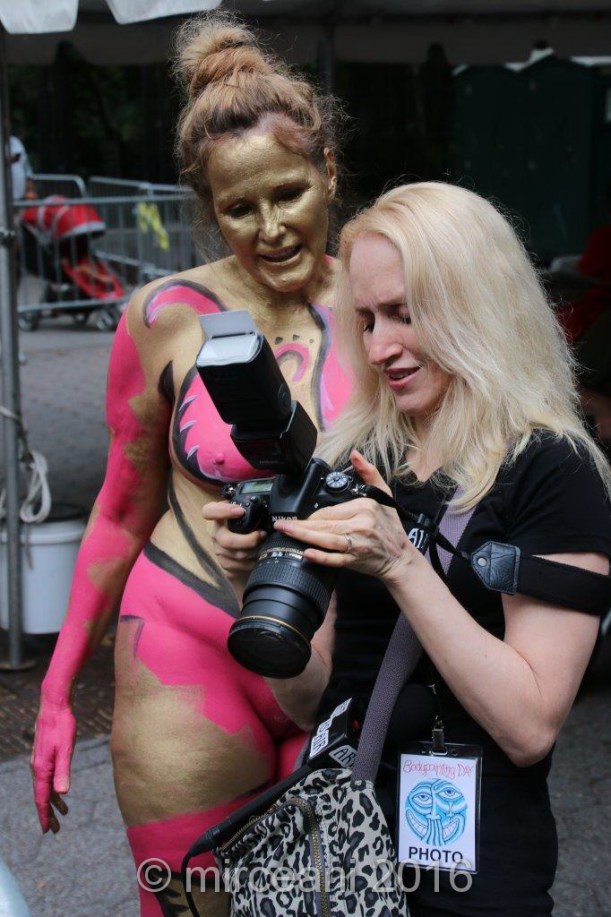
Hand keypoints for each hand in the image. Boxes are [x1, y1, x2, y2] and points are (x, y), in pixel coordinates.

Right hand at [31, 697, 75, 833]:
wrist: (54, 706)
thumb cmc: (62, 726)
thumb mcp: (66, 749)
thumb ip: (63, 771)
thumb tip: (62, 793)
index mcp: (41, 768)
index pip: (42, 798)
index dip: (45, 815)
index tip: (47, 831)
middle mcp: (37, 767)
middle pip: (42, 796)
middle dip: (48, 813)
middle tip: (55, 830)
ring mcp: (39, 761)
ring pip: (45, 787)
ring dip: (53, 801)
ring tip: (64, 813)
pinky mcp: (44, 755)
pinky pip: (47, 778)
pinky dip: (53, 788)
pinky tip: (61, 791)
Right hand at [202, 500, 266, 578]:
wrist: (242, 551)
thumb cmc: (246, 529)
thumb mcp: (246, 515)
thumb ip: (249, 509)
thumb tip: (265, 503)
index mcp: (219, 518)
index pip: (209, 511)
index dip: (222, 511)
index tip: (240, 511)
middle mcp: (216, 534)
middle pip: (226, 540)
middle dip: (248, 540)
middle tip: (261, 535)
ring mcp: (219, 550)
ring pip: (236, 555)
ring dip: (254, 551)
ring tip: (263, 545)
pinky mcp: (225, 565)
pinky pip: (239, 567)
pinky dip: (252, 562)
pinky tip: (257, 556)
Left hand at [274, 451, 417, 583]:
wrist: (399, 557)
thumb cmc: (390, 527)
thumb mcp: (384, 494)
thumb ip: (369, 473)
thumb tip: (355, 454)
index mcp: (364, 507)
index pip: (330, 509)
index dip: (312, 514)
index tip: (301, 518)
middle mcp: (360, 524)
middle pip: (323, 524)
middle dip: (300, 525)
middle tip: (281, 524)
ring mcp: (357, 544)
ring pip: (325, 539)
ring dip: (303, 536)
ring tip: (285, 532)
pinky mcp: (355, 561)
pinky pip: (335, 559)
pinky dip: (321, 557)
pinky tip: (307, 553)